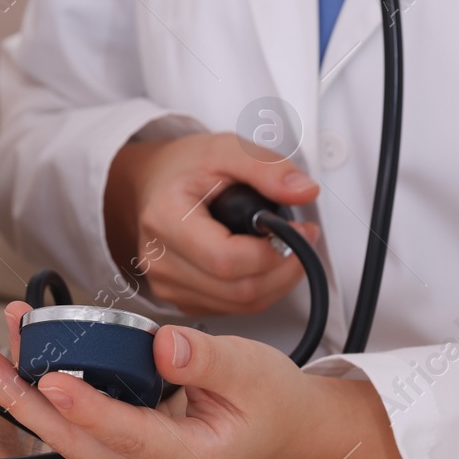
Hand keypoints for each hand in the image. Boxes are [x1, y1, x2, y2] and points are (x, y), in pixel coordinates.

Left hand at [0, 305, 429, 458]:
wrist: (280, 427)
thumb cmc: (268, 399)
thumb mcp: (251, 369)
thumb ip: (206, 359)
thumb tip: (162, 345)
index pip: (128, 436)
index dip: (87, 408)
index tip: (51, 378)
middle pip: (75, 442)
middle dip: (24, 400)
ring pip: (65, 435)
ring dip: (24, 392)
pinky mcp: (119, 450)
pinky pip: (74, 424)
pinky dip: (44, 390)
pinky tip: (20, 354)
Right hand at [104, 132, 320, 315]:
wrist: (154, 184)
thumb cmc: (186, 168)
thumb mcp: (228, 149)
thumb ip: (268, 167)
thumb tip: (304, 192)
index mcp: (165, 219)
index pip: (226, 259)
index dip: (273, 253)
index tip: (300, 232)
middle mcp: (160, 260)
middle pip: (238, 290)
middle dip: (284, 269)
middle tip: (302, 241)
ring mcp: (166, 285)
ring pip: (241, 305)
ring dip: (277, 282)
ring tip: (285, 248)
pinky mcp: (178, 300)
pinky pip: (232, 309)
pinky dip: (259, 290)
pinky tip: (261, 262)